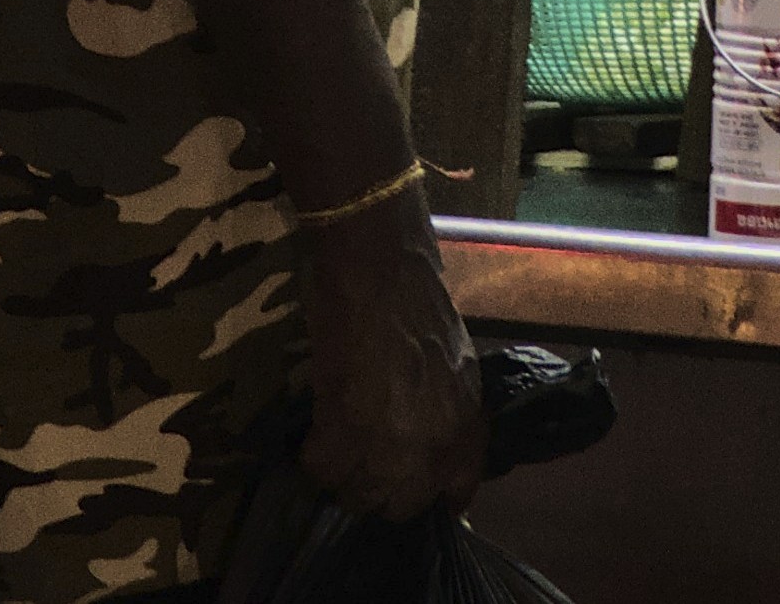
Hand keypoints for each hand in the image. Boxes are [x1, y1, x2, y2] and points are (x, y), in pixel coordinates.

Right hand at [294, 203, 486, 518]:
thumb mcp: (457, 368)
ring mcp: (390, 446)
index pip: (456, 493)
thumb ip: (450, 415)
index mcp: (467, 428)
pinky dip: (313, 456)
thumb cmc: (421, 307)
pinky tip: (315, 434)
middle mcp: (434, 448)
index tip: (409, 488)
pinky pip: (322, 469)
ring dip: (344, 476)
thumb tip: (430, 444)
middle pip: (400, 506)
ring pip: (358, 496)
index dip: (429, 495)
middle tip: (362, 460)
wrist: (382, 273)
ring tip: (335, 447)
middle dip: (379, 488)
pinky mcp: (344, 430)